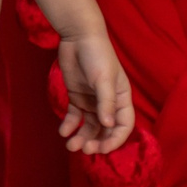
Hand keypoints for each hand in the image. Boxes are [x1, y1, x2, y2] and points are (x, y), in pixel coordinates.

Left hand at [55, 31, 135, 154]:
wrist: (78, 37)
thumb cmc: (97, 55)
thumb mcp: (104, 79)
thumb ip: (106, 103)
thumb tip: (108, 126)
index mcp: (121, 99)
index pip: (123, 125)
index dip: (115, 140)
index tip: (103, 149)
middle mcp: (108, 103)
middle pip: (105, 130)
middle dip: (96, 142)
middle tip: (84, 149)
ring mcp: (92, 101)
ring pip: (89, 127)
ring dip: (82, 137)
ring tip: (71, 146)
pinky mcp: (77, 97)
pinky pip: (74, 117)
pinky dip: (69, 126)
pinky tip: (63, 132)